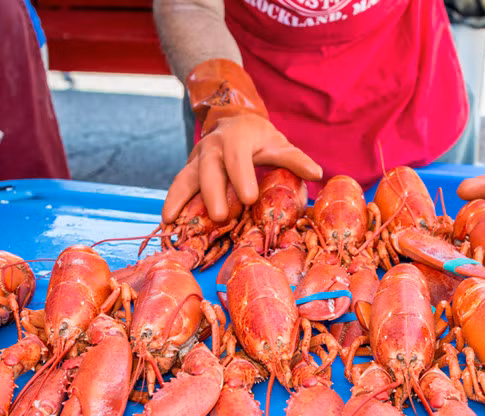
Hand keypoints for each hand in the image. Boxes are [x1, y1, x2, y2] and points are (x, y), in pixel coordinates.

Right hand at [162, 113, 321, 223]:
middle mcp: (211, 147)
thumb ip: (294, 158)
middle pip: (208, 169)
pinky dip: (171, 204)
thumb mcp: (278, 143)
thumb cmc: (259, 139)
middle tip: (221, 217)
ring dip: (178, 200)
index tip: (250, 198)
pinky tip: (166, 224)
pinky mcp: (188, 172)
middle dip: (213, 193)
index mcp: (236, 138)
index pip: (237, 156)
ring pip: (185, 178)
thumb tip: (317, 173)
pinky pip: (177, 188)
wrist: (232, 122)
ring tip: (172, 222)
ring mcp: (196, 160)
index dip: (242, 176)